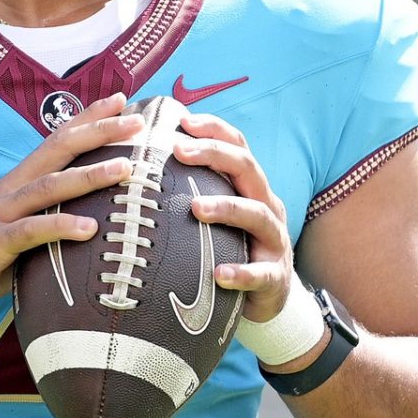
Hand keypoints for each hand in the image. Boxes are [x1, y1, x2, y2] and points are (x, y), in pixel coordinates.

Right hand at [0, 94, 141, 322]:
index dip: (88, 118)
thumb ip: (49, 220)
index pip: (57, 141)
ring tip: (125, 168)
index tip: (121, 100)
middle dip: (98, 132)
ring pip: (48, 186)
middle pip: (57, 151)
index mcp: (18, 183)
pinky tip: (89, 228)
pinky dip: (60, 226)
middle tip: (136, 121)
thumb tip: (96, 222)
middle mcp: (10, 190)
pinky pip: (30, 232)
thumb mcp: (19, 232)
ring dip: (88, 175)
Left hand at [174, 112, 294, 323]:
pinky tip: (219, 274)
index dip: (215, 130)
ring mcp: (274, 241)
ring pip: (257, 215)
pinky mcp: (274, 277)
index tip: (184, 122)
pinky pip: (260, 274)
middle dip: (215, 155)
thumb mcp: (220, 216)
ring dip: (226, 208)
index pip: (239, 147)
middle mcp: (267, 206)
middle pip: (248, 169)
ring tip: (195, 207)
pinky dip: (241, 272)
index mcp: (252, 189)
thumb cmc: (232, 248)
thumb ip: (195, 190)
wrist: (268, 296)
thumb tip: (143, 164)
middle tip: (179, 151)